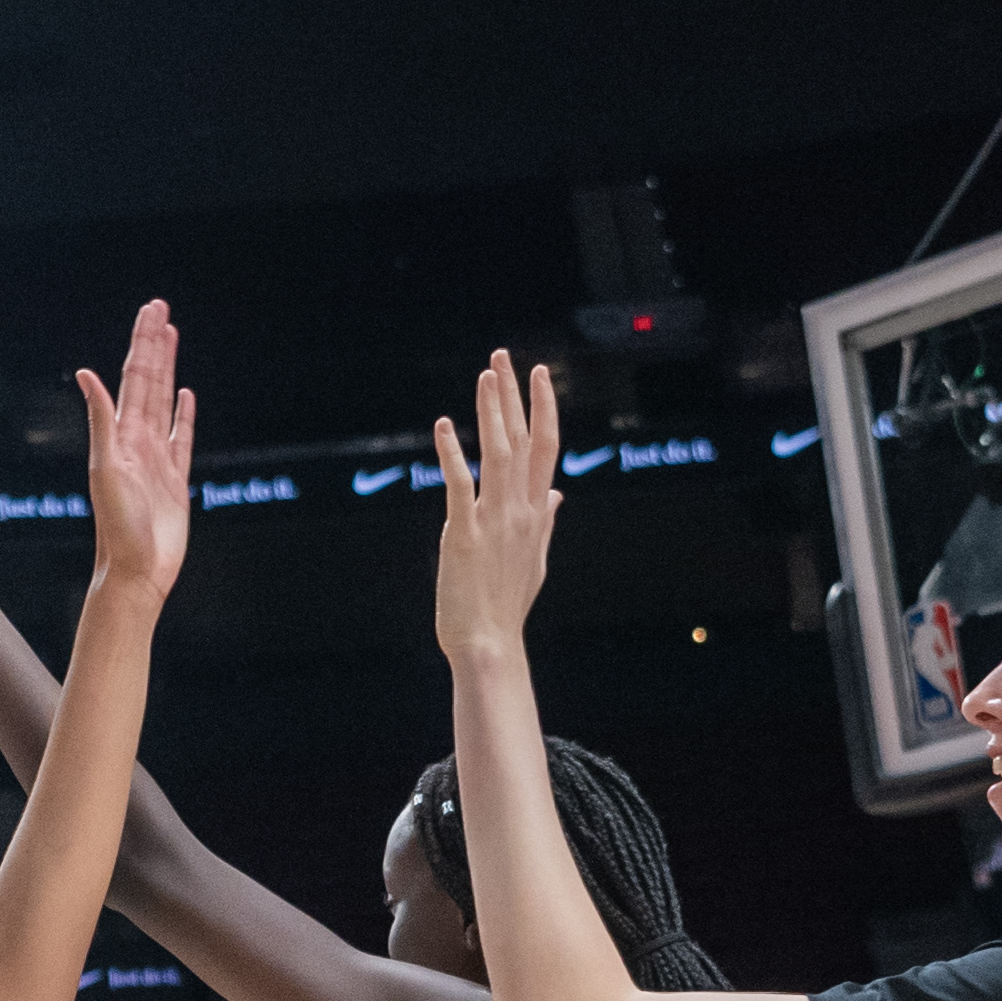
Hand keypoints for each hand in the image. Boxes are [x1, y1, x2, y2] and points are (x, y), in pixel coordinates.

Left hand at [82, 299, 197, 609]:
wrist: (135, 570)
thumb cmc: (116, 527)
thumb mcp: (105, 468)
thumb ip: (101, 421)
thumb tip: (86, 375)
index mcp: (122, 434)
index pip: (134, 377)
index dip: (143, 343)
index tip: (151, 313)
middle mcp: (138, 440)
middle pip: (149, 380)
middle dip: (154, 344)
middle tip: (160, 308)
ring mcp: (157, 457)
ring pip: (164, 400)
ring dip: (168, 368)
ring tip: (171, 338)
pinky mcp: (175, 478)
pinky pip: (182, 437)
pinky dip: (184, 414)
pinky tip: (186, 396)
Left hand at [433, 352, 560, 663]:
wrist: (488, 643)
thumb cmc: (507, 603)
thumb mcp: (536, 558)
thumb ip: (547, 520)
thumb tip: (559, 494)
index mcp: (537, 513)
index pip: (547, 448)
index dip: (543, 408)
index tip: (539, 375)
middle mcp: (520, 511)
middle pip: (523, 441)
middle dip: (515, 396)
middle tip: (505, 357)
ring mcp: (494, 521)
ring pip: (498, 455)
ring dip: (492, 413)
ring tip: (486, 375)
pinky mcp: (464, 535)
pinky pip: (460, 486)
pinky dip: (451, 454)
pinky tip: (442, 427)